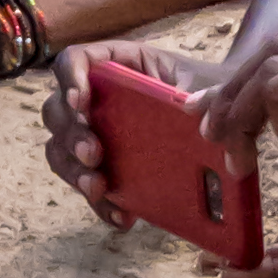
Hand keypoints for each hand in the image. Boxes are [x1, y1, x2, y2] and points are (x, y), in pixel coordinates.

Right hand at [41, 41, 221, 226]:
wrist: (220, 121)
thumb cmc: (207, 93)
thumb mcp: (206, 88)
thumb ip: (204, 97)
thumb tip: (196, 114)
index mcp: (119, 64)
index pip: (76, 59)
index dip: (70, 78)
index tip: (81, 104)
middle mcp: (96, 95)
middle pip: (57, 108)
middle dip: (70, 134)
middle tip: (93, 155)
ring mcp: (95, 130)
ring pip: (59, 147)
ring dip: (71, 169)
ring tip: (97, 188)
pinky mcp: (101, 164)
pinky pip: (83, 182)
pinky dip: (98, 203)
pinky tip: (122, 217)